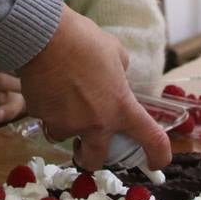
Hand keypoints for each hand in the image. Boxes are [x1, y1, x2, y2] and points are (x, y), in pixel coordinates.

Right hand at [17, 6, 171, 170]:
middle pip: (95, 160)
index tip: (155, 163)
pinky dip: (47, 109)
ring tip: (60, 100)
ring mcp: (66, 124)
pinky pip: (46, 119)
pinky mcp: (41, 117)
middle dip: (90, 157)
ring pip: (64, 136)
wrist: (44, 36)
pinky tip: (46, 88)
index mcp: (120, 107)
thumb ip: (120, 73)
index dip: (158, 156)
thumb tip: (115, 79)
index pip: (151, 140)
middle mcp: (95, 123)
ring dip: (65, 126)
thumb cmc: (85, 40)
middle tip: (85, 146)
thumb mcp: (116, 53)